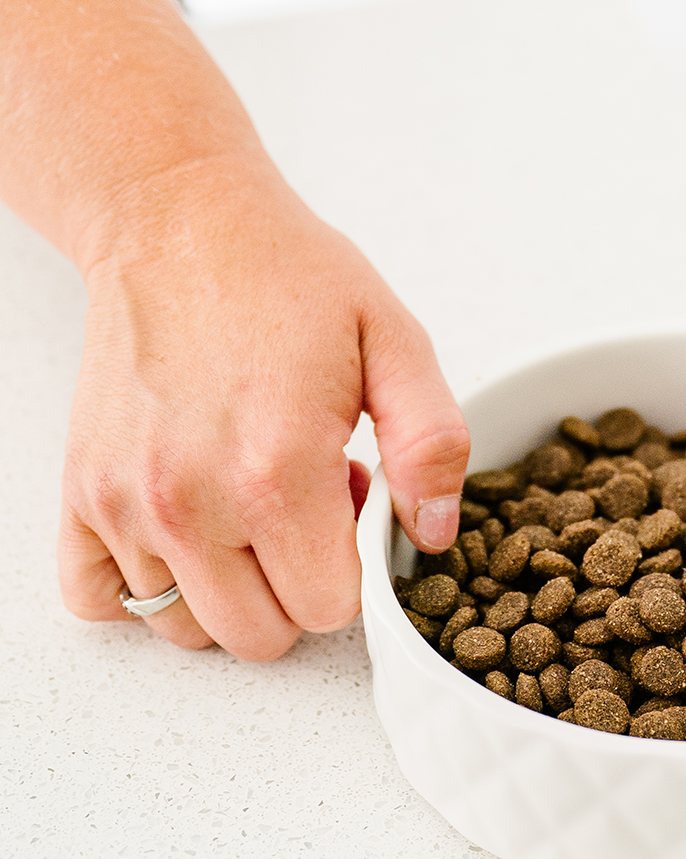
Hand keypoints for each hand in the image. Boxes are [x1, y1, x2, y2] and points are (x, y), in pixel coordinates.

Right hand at [55, 159, 469, 659]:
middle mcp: (190, 502)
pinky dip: (145, 585)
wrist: (180, 224)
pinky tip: (186, 526)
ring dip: (230, 586)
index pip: (332, 608)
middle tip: (310, 500)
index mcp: (277, 471)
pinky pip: (100, 600)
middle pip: (262, 634)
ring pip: (185, 628)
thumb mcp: (395, 341)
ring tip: (251, 500)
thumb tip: (433, 533)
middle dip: (302, 584)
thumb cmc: (288, 276)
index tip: (354, 498)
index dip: (358, 563)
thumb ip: (431, 443)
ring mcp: (124, 503)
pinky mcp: (80, 493)